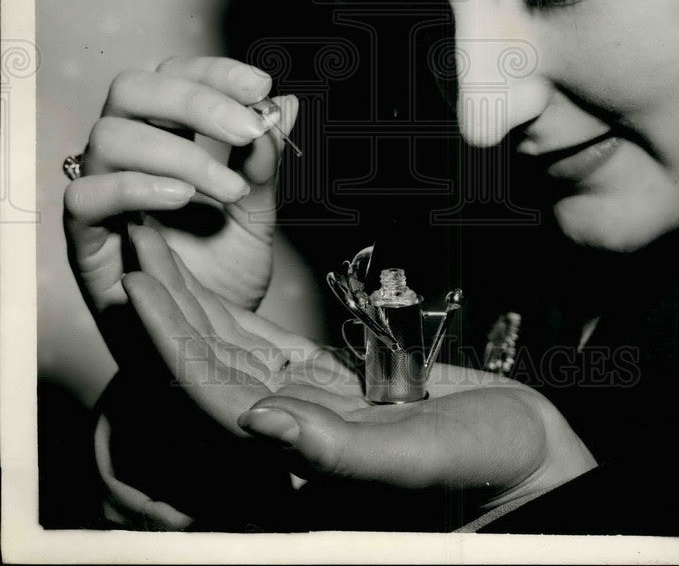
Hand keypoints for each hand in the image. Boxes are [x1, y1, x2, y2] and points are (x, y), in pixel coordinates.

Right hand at [63, 56, 298, 356]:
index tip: (261, 87)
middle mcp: (129, 155)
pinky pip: (86, 195)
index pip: (175, 76)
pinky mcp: (83, 237)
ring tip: (229, 189)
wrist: (204, 351)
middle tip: (246, 129)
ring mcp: (102, 192)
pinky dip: (134, 188)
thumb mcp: (255, 218)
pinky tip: (181, 199)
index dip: (214, 72)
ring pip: (109, 136)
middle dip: (193, 99)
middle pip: (133, 89)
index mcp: (168, 137)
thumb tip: (285, 106)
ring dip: (176, 152)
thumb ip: (263, 166)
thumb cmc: (222, 278)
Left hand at [123, 227, 595, 520]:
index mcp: (299, 450)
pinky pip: (266, 341)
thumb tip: (258, 423)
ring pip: (229, 345)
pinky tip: (215, 277)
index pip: (212, 390)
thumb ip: (336, 449)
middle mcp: (289, 427)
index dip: (169, 338)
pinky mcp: (328, 381)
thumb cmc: (485, 461)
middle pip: (206, 359)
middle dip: (165, 302)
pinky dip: (235, 307)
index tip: (136, 284)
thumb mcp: (417, 455)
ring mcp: (306, 401)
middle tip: (135, 238)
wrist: (523, 451)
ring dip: (190, 296)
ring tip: (161, 243)